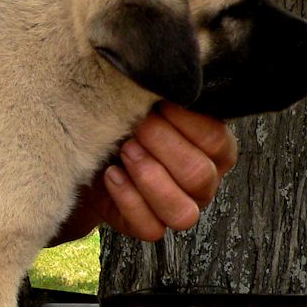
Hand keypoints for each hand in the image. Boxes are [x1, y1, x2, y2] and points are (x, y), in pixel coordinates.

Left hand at [53, 103, 237, 243]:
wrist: (90, 152)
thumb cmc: (125, 123)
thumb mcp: (143, 104)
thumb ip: (159, 95)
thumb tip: (162, 77)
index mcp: (215, 150)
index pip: (216, 140)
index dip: (184, 122)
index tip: (156, 103)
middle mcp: (204, 183)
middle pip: (198, 175)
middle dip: (162, 147)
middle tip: (136, 126)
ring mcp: (180, 209)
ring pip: (182, 212)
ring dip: (149, 178)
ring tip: (124, 151)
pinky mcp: (150, 227)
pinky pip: (151, 228)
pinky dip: (128, 199)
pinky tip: (112, 175)